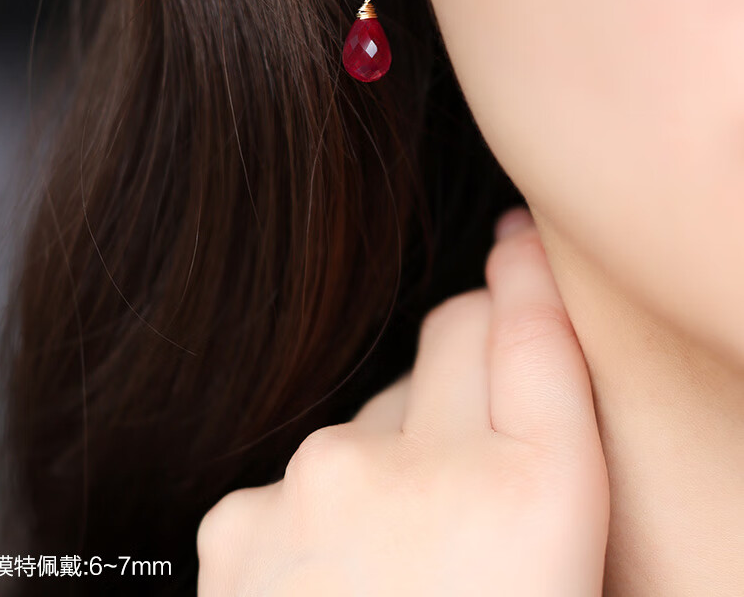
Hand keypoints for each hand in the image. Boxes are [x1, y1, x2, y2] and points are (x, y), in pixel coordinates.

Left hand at [196, 207, 609, 595]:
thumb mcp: (559, 575)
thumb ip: (552, 475)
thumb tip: (530, 380)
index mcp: (534, 502)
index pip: (532, 331)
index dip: (530, 277)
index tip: (522, 238)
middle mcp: (420, 467)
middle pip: (450, 340)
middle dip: (470, 358)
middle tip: (482, 452)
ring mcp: (316, 486)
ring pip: (376, 415)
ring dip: (396, 458)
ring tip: (407, 574)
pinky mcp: (241, 517)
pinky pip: (307, 477)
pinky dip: (328, 512)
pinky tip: (337, 592)